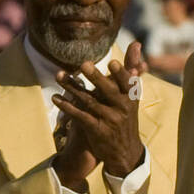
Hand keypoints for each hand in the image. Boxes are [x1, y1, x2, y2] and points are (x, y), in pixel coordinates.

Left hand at [53, 41, 145, 177]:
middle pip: (108, 91)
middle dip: (96, 78)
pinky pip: (80, 116)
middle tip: (84, 64)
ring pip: (89, 101)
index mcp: (131, 97)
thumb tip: (136, 43)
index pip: (127, 83)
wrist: (124, 151)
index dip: (120, 74)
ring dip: (73, 87)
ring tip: (59, 75)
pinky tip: (56, 97)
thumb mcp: (131, 94)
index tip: (112, 63)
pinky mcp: (97, 130)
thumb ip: (131, 68)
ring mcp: (109, 119)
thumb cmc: (125, 115)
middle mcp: (122, 108)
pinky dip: (67, 106)